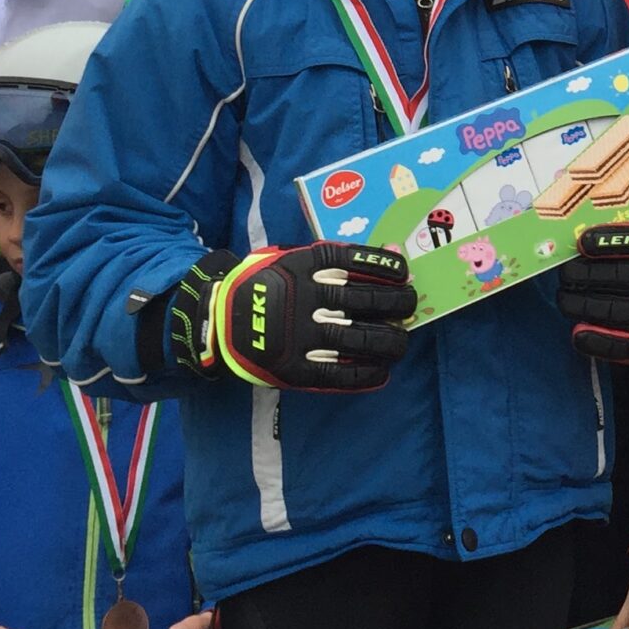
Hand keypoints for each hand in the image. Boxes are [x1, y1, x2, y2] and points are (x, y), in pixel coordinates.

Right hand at [167, 244, 416, 390]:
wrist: (220, 319)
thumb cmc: (268, 284)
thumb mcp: (295, 259)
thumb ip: (338, 259)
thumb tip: (393, 254)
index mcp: (309, 265)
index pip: (363, 263)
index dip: (392, 272)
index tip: (405, 277)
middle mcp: (311, 299)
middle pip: (373, 303)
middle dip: (401, 306)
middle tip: (409, 308)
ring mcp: (305, 335)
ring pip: (364, 341)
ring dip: (392, 343)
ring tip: (400, 342)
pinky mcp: (298, 368)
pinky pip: (343, 374)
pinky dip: (369, 373)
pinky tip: (382, 371)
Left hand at [557, 223, 628, 362]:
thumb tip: (585, 237)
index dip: (610, 240)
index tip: (581, 242)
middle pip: (626, 276)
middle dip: (588, 274)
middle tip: (565, 274)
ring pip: (621, 310)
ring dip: (586, 306)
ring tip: (564, 299)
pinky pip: (626, 344)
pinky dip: (600, 340)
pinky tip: (578, 333)